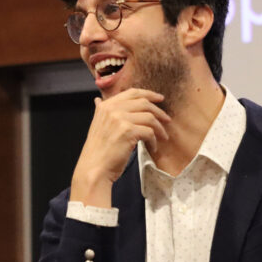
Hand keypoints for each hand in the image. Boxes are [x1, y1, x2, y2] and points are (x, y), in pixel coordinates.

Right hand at [70, 89, 170, 206]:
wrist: (94, 169)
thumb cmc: (98, 151)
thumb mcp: (97, 125)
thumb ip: (101, 112)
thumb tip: (98, 100)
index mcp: (106, 106)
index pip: (132, 93)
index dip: (149, 94)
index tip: (159, 99)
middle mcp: (112, 109)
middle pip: (144, 103)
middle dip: (159, 111)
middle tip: (167, 120)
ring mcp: (120, 119)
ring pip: (150, 117)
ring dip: (159, 128)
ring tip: (163, 137)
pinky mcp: (128, 132)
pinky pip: (149, 132)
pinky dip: (154, 141)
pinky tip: (152, 148)